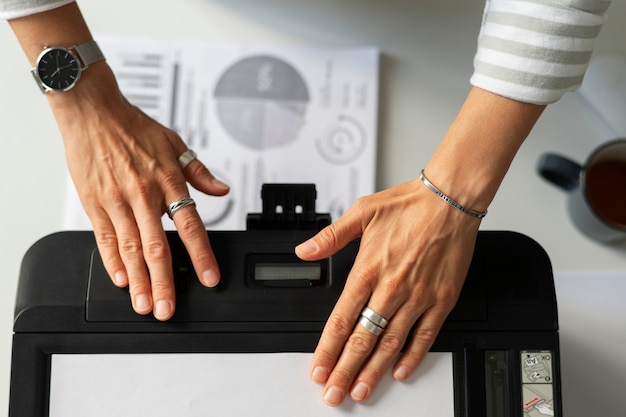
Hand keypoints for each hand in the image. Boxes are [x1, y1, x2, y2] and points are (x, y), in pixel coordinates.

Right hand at [51, 63, 228, 319]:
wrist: (92, 111)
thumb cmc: (133, 127)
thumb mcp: (174, 143)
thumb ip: (199, 172)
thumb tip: (223, 189)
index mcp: (168, 180)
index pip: (190, 225)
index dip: (201, 254)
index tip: (210, 278)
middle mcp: (143, 194)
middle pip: (157, 246)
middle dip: (165, 281)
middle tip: (169, 309)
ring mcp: (117, 201)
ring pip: (130, 249)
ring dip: (139, 280)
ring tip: (146, 304)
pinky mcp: (94, 204)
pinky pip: (105, 238)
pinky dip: (113, 262)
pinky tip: (122, 280)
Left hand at [296, 179, 480, 405]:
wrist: (450, 200)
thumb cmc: (408, 205)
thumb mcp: (362, 212)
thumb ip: (330, 237)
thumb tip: (304, 250)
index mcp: (368, 269)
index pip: (341, 319)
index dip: (327, 348)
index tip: (318, 368)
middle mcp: (391, 287)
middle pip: (363, 338)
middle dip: (345, 370)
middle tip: (334, 393)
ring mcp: (418, 296)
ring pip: (391, 342)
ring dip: (374, 370)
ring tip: (361, 390)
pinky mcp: (441, 299)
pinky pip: (425, 335)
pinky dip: (412, 356)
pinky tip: (400, 371)